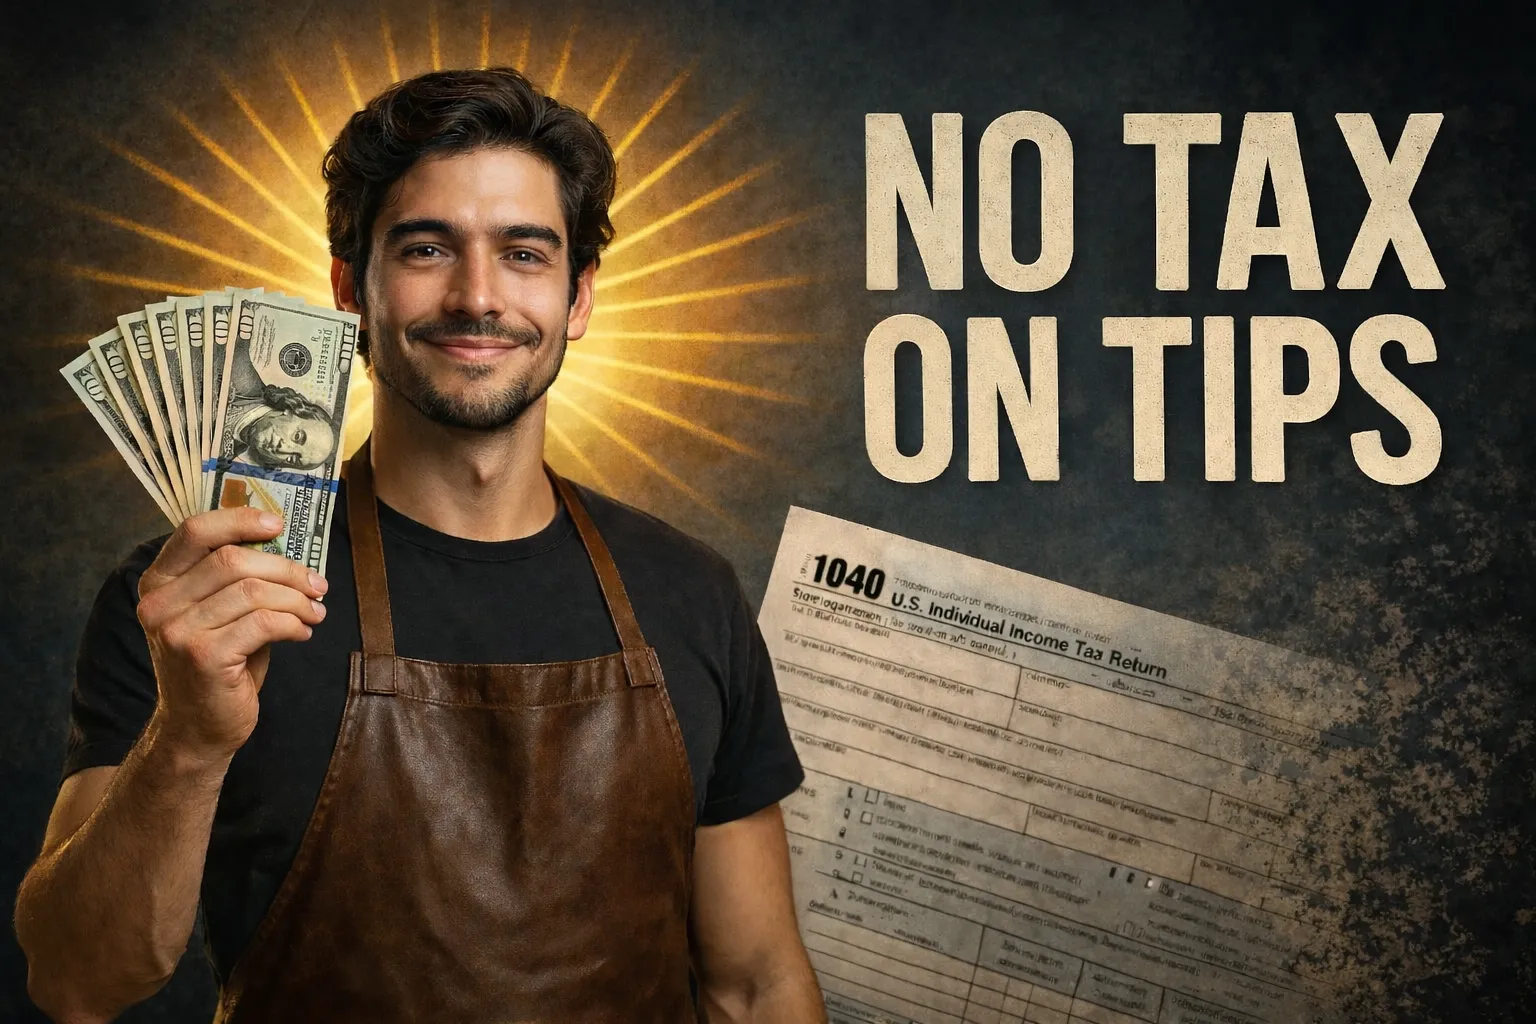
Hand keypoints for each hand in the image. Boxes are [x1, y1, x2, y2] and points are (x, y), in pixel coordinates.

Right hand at [135, 508, 328, 763]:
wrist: (197, 727)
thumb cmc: (218, 663)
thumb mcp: (217, 613)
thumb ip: (235, 579)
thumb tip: (287, 545)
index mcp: (158, 583)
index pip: (195, 531)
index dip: (240, 519)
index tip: (279, 524)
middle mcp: (158, 603)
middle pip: (233, 560)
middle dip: (287, 569)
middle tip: (317, 584)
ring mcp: (177, 631)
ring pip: (254, 592)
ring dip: (296, 600)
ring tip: (316, 611)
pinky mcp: (203, 656)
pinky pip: (264, 623)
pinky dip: (293, 624)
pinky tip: (303, 632)